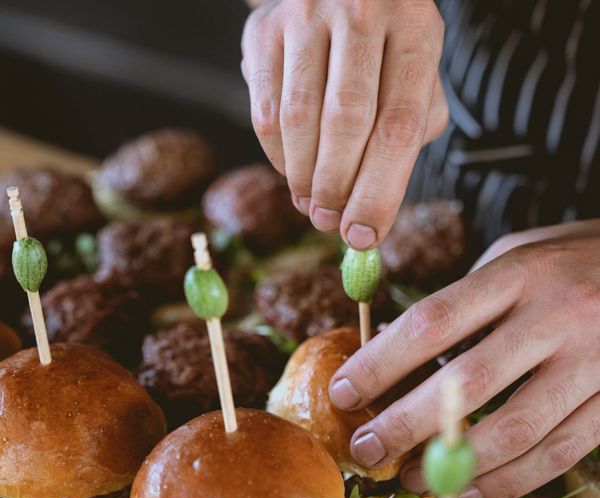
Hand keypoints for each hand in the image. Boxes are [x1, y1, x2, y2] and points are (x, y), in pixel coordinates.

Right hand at [241, 0, 446, 248]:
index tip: (365, 235)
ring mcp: (306, 14)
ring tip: (312, 205)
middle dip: (336, 188)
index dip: (380, 191)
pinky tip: (293, 171)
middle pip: (346, 121)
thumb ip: (407, 133)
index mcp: (415, 28)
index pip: (399, 125)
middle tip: (330, 224)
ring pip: (298, 120)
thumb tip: (371, 206)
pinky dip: (277, 158)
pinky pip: (264, 113)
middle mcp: (362, 10)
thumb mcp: (416, 77)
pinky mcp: (263, 30)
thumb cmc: (384, 48)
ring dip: (303, 179)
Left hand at [329, 220, 599, 497]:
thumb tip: (392, 348)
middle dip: (405, 423)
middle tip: (365, 447)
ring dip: (455, 464)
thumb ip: (458, 303)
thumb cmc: (564, 260)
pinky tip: (470, 489)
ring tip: (409, 478)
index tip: (343, 392)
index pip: (433, 322)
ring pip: (516, 429)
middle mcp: (557, 316)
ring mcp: (594, 362)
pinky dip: (510, 480)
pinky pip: (560, 453)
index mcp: (518, 274)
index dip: (380, 362)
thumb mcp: (509, 259)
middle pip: (467, 382)